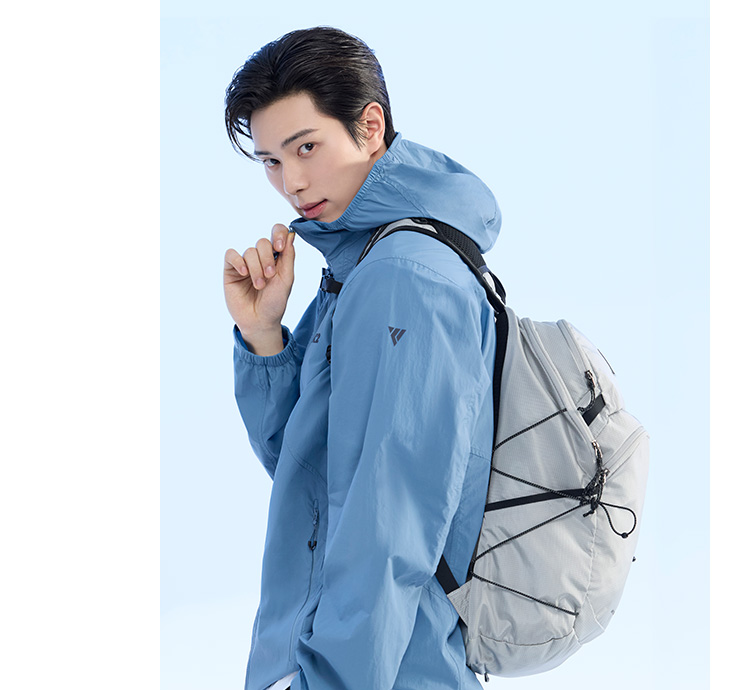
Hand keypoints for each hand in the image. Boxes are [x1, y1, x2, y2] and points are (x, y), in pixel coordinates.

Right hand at [224, 224, 295, 354]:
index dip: (278, 234)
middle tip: (269, 276)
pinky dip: (238, 262)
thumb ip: (288, 257)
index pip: (277, 233)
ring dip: (256, 268)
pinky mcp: (231, 269)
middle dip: (267, 259)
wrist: (260, 321)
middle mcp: (260, 257)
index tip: (280, 247)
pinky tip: (244, 274)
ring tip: (259, 285)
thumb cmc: (275, 302)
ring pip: (249, 251)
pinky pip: (231, 254)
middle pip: (262, 242)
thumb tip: (291, 234)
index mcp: (276, 257)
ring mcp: (245, 263)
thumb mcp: (286, 279)